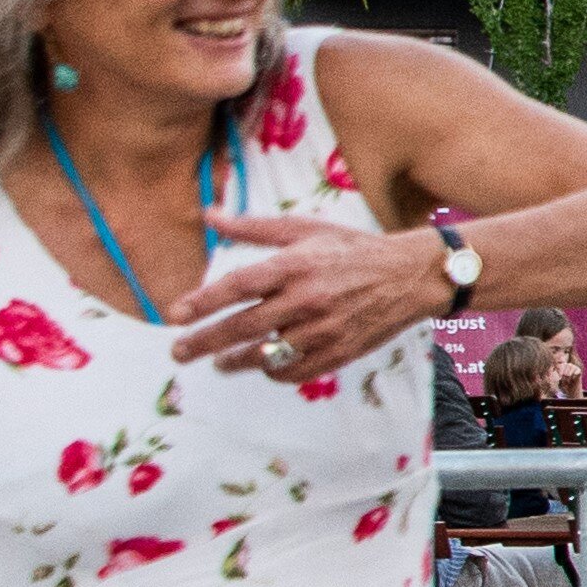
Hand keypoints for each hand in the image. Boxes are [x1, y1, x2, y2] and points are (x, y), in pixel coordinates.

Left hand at [169, 211, 447, 384]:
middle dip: (205, 342)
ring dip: (235, 361)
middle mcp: (308, 298)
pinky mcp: (340, 351)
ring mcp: (325, 329)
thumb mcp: (305, 228)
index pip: (238, 286)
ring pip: (267, 354)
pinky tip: (263, 365)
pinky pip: (296, 370)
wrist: (411, 275)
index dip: (203, 302)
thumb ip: (253, 227)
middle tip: (180, 351)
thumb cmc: (353, 248)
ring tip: (218, 363)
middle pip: (244, 326)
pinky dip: (274, 371)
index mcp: (297, 263)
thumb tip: (210, 215)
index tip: (175, 315)